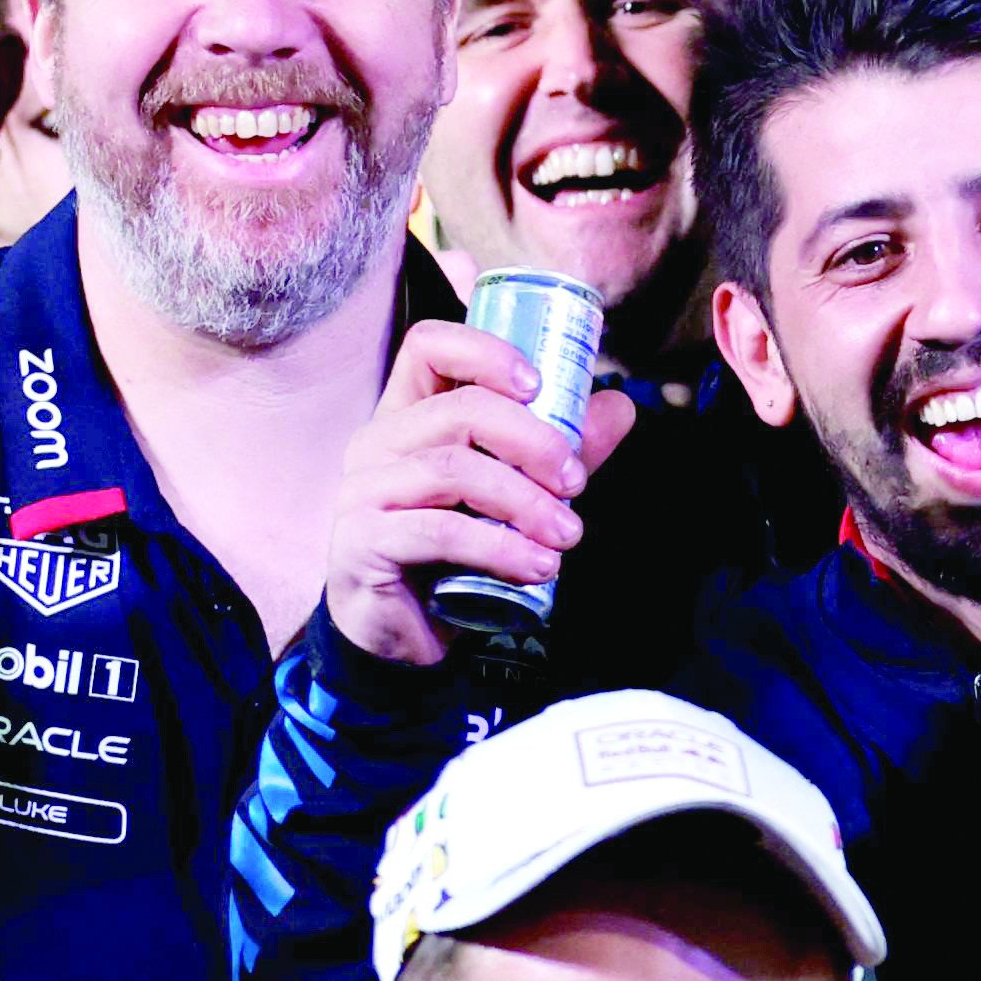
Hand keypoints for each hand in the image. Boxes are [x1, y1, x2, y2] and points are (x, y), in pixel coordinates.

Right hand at [319, 318, 641, 671]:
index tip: (539, 384)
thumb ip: (557, 449)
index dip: (486, 351)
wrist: (401, 634)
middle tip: (576, 481)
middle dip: (533, 440)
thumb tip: (618, 406)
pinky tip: (537, 566)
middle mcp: (377, 441)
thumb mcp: (511, 491)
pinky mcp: (362, 543)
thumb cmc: (453, 549)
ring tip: (567, 534)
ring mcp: (362, 491)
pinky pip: (439, 532)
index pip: (428, 345)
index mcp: (407, 412)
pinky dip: (500, 548)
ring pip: (453, 471)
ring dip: (525, 502)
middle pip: (459, 409)